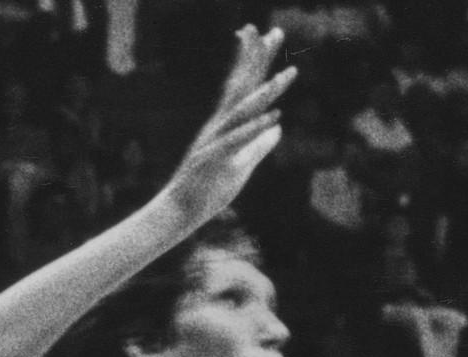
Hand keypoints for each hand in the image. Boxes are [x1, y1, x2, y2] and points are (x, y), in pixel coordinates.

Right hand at [158, 25, 296, 230]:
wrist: (178, 213)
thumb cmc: (207, 191)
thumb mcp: (242, 167)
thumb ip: (259, 146)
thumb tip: (278, 129)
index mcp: (226, 125)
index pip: (245, 86)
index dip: (258, 60)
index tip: (272, 35)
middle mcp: (219, 126)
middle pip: (243, 86)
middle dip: (259, 58)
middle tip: (277, 31)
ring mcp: (215, 140)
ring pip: (243, 110)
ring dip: (266, 92)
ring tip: (289, 75)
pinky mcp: (213, 159)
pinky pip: (237, 140)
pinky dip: (255, 127)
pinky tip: (273, 117)